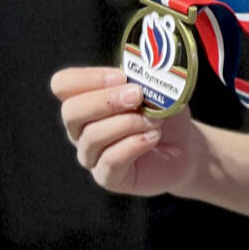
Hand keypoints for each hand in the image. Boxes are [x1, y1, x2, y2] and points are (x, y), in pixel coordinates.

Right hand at [51, 66, 203, 196]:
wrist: (184, 147)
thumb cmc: (164, 114)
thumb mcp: (157, 90)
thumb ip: (145, 80)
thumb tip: (141, 72)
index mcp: (86, 101)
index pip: (63, 84)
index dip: (87, 78)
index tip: (121, 75)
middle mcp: (81, 129)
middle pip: (71, 111)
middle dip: (106, 100)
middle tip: (137, 95)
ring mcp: (91, 155)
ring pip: (92, 136)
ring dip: (127, 123)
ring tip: (155, 120)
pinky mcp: (108, 177)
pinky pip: (110, 160)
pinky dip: (134, 144)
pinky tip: (153, 136)